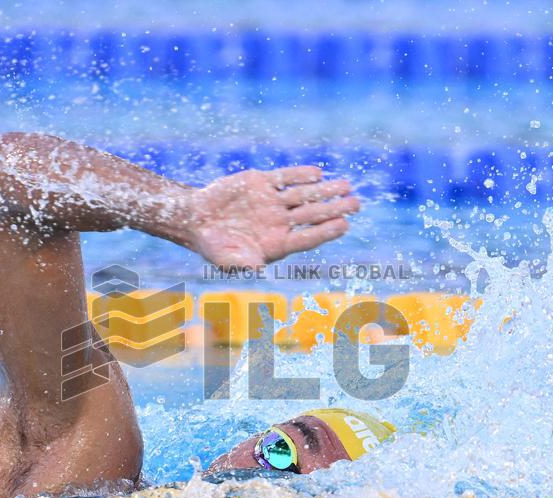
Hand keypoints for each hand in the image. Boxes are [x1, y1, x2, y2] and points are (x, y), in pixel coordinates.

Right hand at [180, 166, 359, 266]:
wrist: (195, 220)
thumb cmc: (213, 246)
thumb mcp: (226, 260)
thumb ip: (243, 264)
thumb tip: (258, 270)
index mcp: (276, 244)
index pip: (307, 237)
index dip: (326, 231)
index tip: (344, 224)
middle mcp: (279, 223)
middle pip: (313, 215)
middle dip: (334, 208)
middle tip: (356, 203)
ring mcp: (272, 203)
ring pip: (304, 195)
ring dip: (324, 190)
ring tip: (346, 185)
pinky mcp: (262, 184)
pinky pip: (285, 178)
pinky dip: (300, 175)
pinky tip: (317, 173)